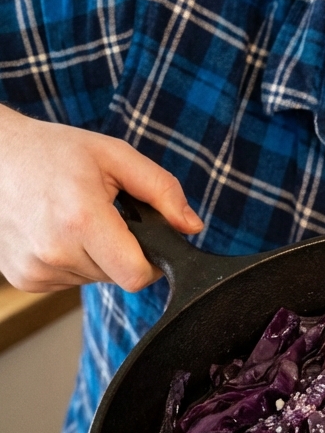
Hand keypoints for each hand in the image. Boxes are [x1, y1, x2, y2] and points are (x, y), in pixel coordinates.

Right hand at [0, 105, 202, 292]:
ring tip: (74, 218)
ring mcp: (36, 270)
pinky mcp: (24, 279)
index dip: (151, 260)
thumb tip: (192, 226)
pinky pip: (70, 280)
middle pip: (118, 276)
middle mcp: (54, 251)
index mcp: (81, 220)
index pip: (136, 275)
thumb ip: (162, 190)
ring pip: (94, 279)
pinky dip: (72, 260)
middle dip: (121, 250)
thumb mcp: (115, 155)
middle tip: (102, 214)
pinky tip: (57, 231)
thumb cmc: (54, 152)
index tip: (146, 237)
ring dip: (96, 255)